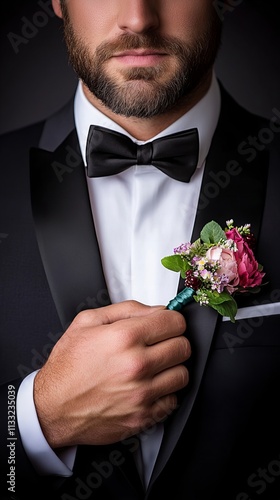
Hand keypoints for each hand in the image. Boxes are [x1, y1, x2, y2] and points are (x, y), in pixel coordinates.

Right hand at [34, 301, 189, 447]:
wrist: (53, 407)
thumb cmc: (68, 366)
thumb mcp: (88, 321)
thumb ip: (127, 309)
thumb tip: (157, 310)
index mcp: (124, 337)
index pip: (175, 322)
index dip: (172, 320)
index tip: (166, 324)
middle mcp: (136, 365)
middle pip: (184, 347)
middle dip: (174, 341)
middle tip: (160, 344)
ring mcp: (142, 393)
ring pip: (183, 374)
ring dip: (172, 368)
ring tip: (154, 366)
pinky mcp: (143, 417)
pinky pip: (173, 400)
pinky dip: (165, 393)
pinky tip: (149, 386)